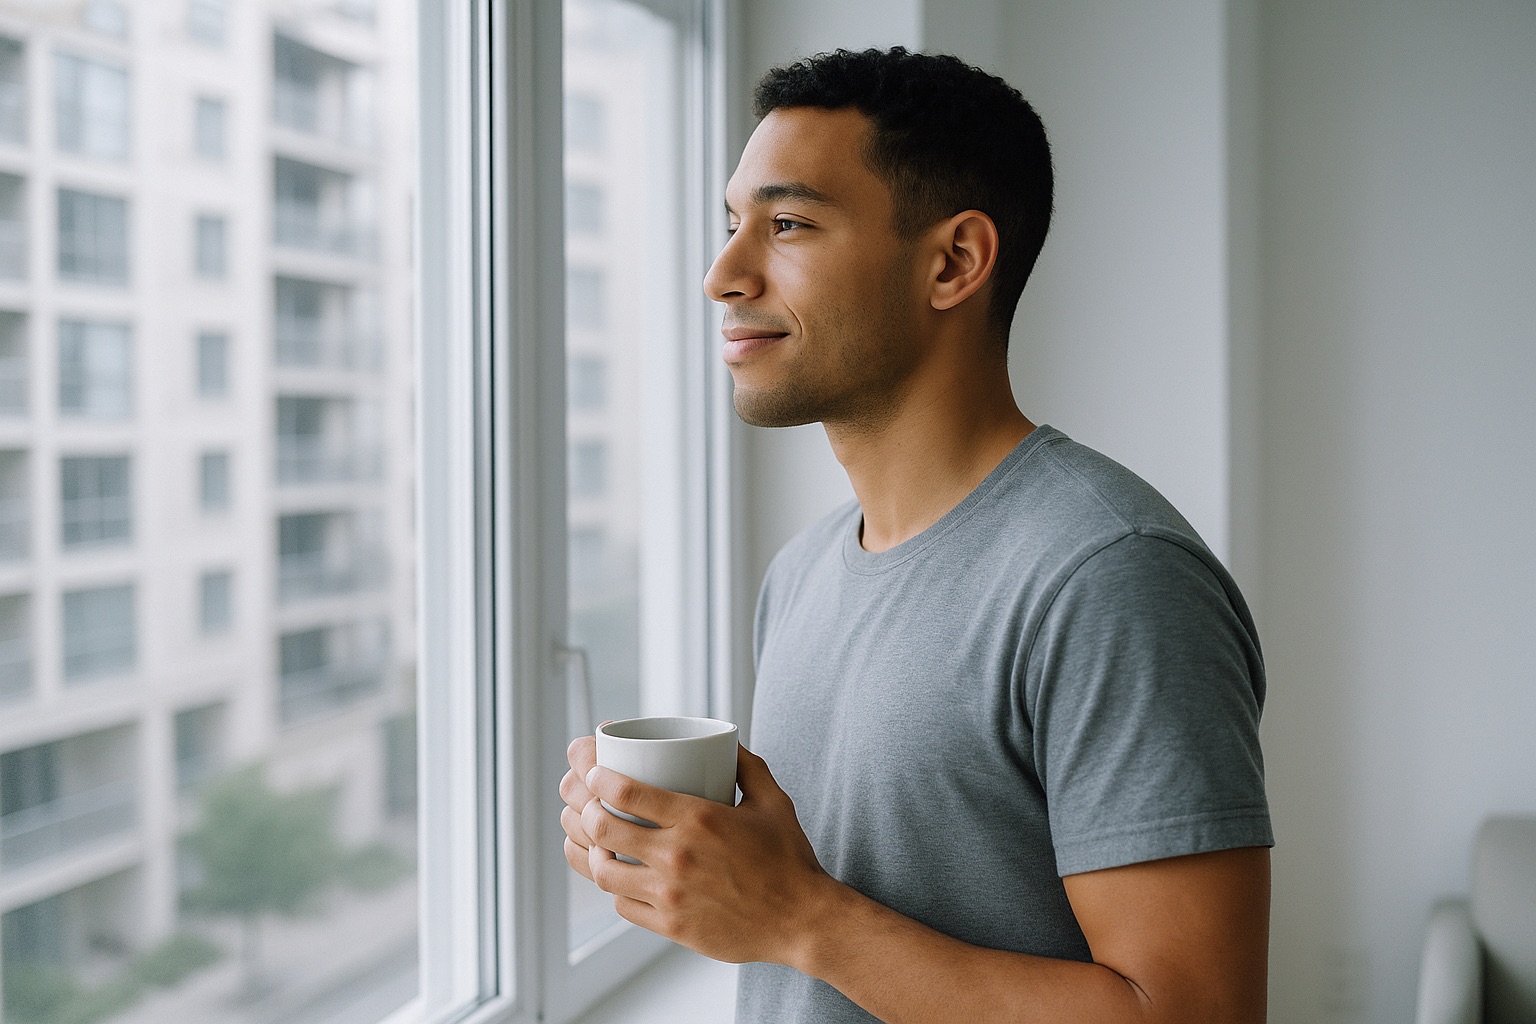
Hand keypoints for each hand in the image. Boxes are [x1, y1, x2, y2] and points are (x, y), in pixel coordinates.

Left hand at [563, 743, 837, 964]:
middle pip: (602, 827)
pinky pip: (622, 906)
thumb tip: (723, 741)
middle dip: (581, 807)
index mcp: (699, 818)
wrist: (803, 920)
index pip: (625, 791)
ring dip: (589, 850)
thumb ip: (746, 765)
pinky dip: (614, 888)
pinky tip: (617, 874)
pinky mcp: (671, 927)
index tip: (592, 770)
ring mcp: (671, 895)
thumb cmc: (789, 858)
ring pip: (603, 871)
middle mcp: (678, 856)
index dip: (596, 776)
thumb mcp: (772, 800)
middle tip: (582, 800)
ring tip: (592, 838)